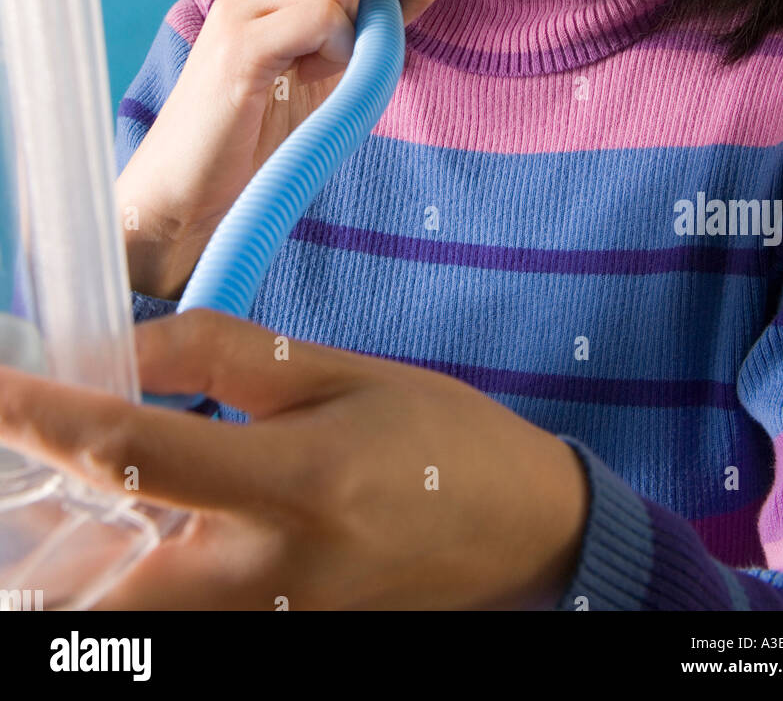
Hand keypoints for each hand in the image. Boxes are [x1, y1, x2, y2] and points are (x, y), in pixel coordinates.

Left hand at [0, 311, 587, 610]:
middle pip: (102, 597)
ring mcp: (269, 626)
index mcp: (293, 483)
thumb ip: (222, 356)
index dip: (44, 417)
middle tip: (19, 473)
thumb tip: (122, 349)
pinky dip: (129, 594)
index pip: (133, 451)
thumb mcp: (337, 371)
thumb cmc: (438, 437)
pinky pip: (174, 629)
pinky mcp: (274, 644)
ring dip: (75, 581)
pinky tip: (126, 544)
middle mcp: (269, 575)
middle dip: (42, 547)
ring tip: (66, 511)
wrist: (521, 532)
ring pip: (129, 628)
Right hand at [119, 0, 470, 298]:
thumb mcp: (330, 60)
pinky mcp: (241, 43)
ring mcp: (247, 3)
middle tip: (398, 29)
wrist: (190, 185)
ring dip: (363, 28)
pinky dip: (336, 50)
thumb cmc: (262, 126)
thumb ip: (367, 17)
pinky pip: (321, 15)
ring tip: (328, 69)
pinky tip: (309, 80)